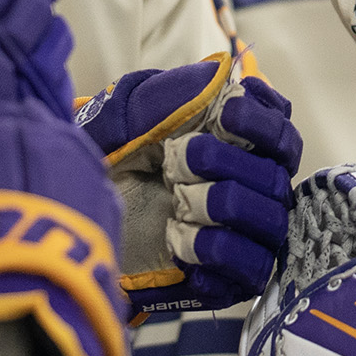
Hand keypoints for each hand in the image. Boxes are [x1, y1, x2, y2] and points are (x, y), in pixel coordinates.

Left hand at [81, 57, 300, 311]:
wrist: (74, 222)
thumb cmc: (111, 163)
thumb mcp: (130, 115)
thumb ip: (175, 93)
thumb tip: (222, 76)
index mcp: (238, 149)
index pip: (281, 134)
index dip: (263, 123)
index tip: (227, 113)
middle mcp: (250, 192)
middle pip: (277, 179)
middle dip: (228, 164)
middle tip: (177, 160)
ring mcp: (243, 237)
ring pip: (270, 224)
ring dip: (222, 208)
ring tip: (177, 206)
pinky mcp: (228, 279)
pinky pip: (250, 271)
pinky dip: (218, 253)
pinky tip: (181, 243)